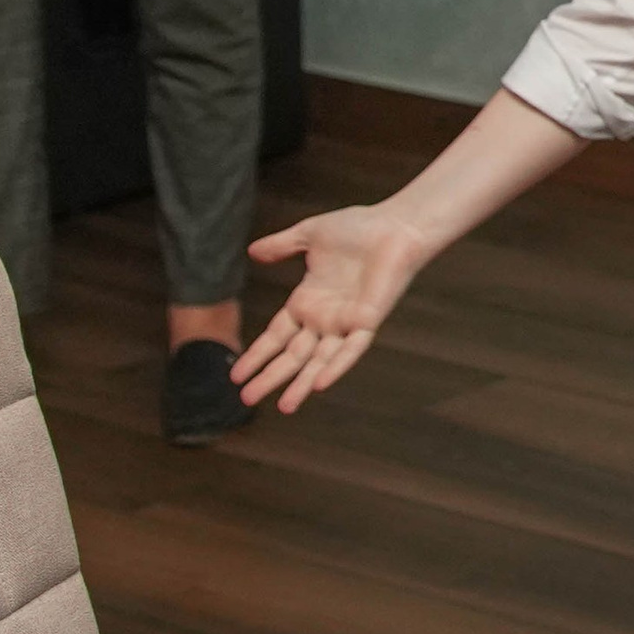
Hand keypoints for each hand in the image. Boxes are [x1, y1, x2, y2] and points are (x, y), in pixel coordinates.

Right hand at [233, 203, 428, 410]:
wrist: (395, 225)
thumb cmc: (359, 227)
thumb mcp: (310, 235)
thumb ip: (282, 246)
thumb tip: (252, 251)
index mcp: (307, 300)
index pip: (276, 335)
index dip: (258, 354)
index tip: (237, 374)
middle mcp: (324, 317)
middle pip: (291, 355)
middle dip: (269, 376)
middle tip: (246, 399)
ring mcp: (345, 322)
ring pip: (318, 361)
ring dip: (300, 383)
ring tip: (283, 407)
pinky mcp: (367, 321)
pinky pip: (351, 350)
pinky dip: (337, 367)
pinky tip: (320, 385)